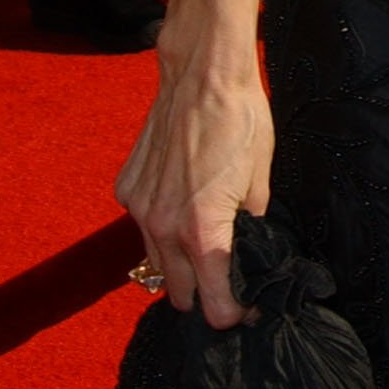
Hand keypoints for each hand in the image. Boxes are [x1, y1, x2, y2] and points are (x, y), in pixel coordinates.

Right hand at [115, 57, 273, 327]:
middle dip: (205, 296)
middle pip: (180, 293)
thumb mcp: (261, 181)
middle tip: (230, 283)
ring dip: (180, 267)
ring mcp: (139, 208)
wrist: (202, 75)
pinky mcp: (127, 188)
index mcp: (202, 230)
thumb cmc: (241, 122)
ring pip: (157, 264)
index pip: (213, 302)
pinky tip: (184, 213)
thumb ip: (251, 227)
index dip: (235, 313)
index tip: (249, 308)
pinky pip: (143, 229)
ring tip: (207, 252)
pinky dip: (161, 232)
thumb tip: (250, 254)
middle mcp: (162, 226)